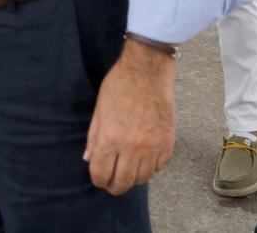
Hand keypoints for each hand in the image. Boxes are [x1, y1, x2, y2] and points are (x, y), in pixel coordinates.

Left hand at [84, 41, 176, 194]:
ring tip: (129, 170)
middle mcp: (132, 147)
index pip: (101, 174)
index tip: (99, 178)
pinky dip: (152, 167)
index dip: (98, 180)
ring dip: (134, 177)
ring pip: (142, 179)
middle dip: (114, 185)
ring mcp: (152, 146)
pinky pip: (159, 167)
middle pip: (123, 183)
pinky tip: (146, 158)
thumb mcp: (99, 110)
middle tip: (113, 182)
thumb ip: (94, 137)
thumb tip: (89, 159)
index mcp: (110, 139)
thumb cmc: (120, 85)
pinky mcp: (167, 142)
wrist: (147, 71)